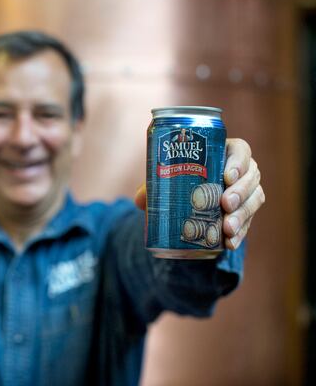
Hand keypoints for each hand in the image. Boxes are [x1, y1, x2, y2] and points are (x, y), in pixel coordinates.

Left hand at [134, 138, 265, 250]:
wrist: (187, 204)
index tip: (227, 176)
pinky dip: (240, 234)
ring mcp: (246, 193)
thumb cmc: (178, 182)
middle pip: (251, 177)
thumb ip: (152, 187)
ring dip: (243, 215)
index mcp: (225, 154)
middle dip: (241, 191)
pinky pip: (249, 222)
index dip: (238, 162)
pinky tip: (230, 243)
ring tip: (228, 228)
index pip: (240, 151)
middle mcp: (241, 172)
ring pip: (254, 199)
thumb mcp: (166, 182)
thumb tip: (140, 200)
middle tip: (225, 204)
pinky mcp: (245, 213)